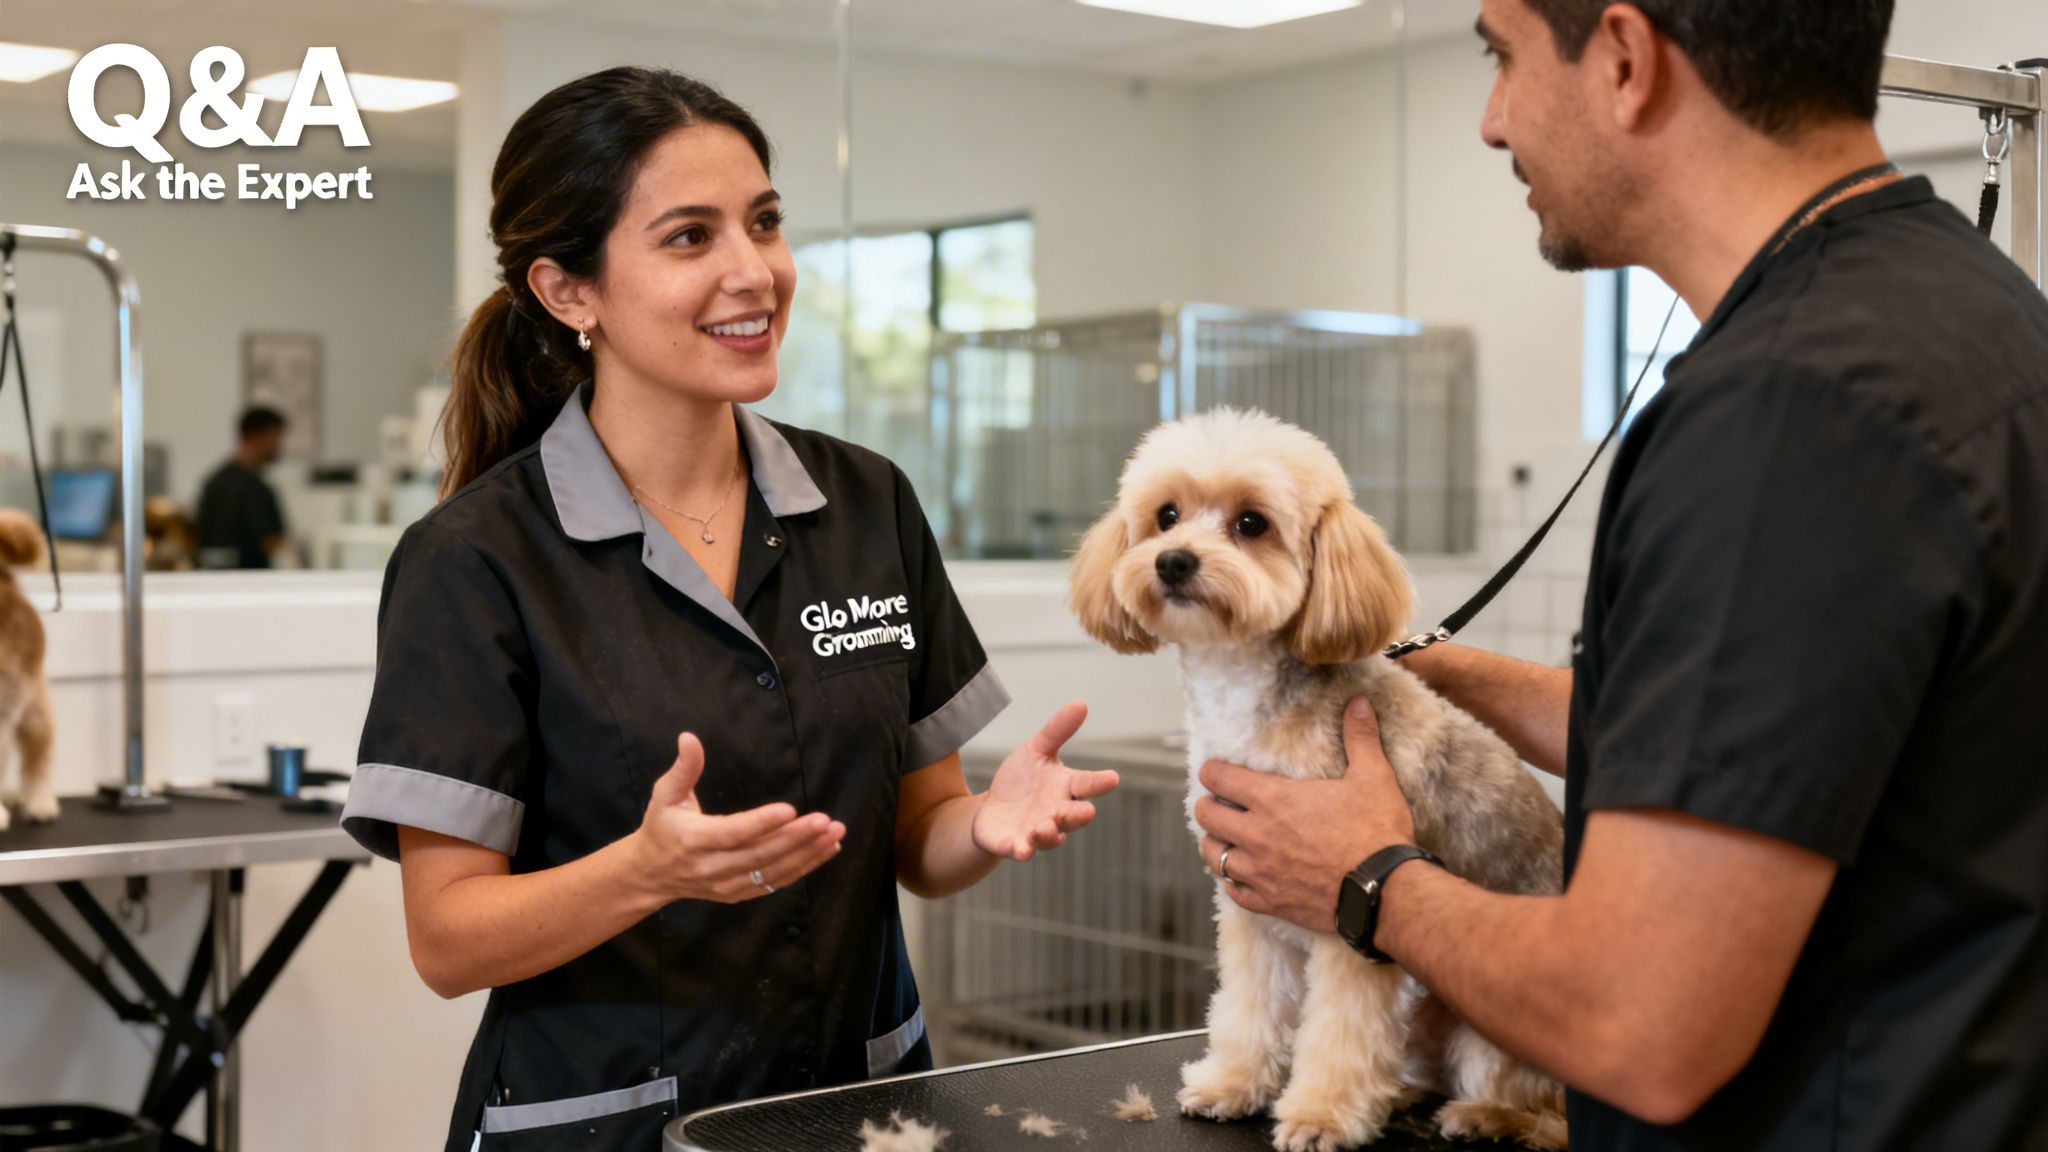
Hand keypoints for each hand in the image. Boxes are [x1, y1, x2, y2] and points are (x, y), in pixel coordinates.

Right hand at [633, 733, 845, 902]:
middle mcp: (712, 867)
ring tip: (834, 834)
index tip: (790, 809)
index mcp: (694, 840)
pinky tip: (826, 850)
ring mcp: (727, 884)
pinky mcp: (739, 893)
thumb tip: (690, 737)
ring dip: (807, 854)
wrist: (650, 874)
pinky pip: (775, 883)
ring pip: (772, 871)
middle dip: (796, 838)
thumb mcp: (665, 794)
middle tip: (826, 821)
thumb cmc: (662, 826)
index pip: (732, 832)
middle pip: (759, 854)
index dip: (761, 823)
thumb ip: (683, 768)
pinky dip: (803, 868)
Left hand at [972, 701, 1119, 860]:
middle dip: (1079, 816)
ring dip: (1049, 834)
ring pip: (1050, 837)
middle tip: (1087, 813)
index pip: (1086, 784)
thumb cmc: (1023, 780)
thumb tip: (1081, 703)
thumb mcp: (1036, 750)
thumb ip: (1057, 730)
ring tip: (1045, 827)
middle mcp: (1056, 813)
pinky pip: (1022, 849)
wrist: (993, 810)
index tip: (1113, 778)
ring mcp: (1037, 832)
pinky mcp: (1016, 844)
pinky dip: (1023, 850)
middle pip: (1072, 816)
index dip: (1099, 782)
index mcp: (1065, 788)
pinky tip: (1023, 849)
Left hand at [1192, 697, 1415, 930]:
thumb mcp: (1372, 777)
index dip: (1212, 772)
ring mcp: (1261, 871)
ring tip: (1222, 839)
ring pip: (1213, 856)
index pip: (1221, 779)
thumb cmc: (1376, 831)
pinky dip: (1233, 883)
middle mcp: (1257, 835)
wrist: (1385, 891)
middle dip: (1207, 806)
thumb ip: (1360, 738)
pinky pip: (1235, 893)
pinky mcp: (1271, 902)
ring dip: (1213, 844)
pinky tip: (1239, 879)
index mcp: (1273, 800)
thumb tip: (1359, 702)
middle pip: (1207, 816)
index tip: (1213, 771)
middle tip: (1216, 803)